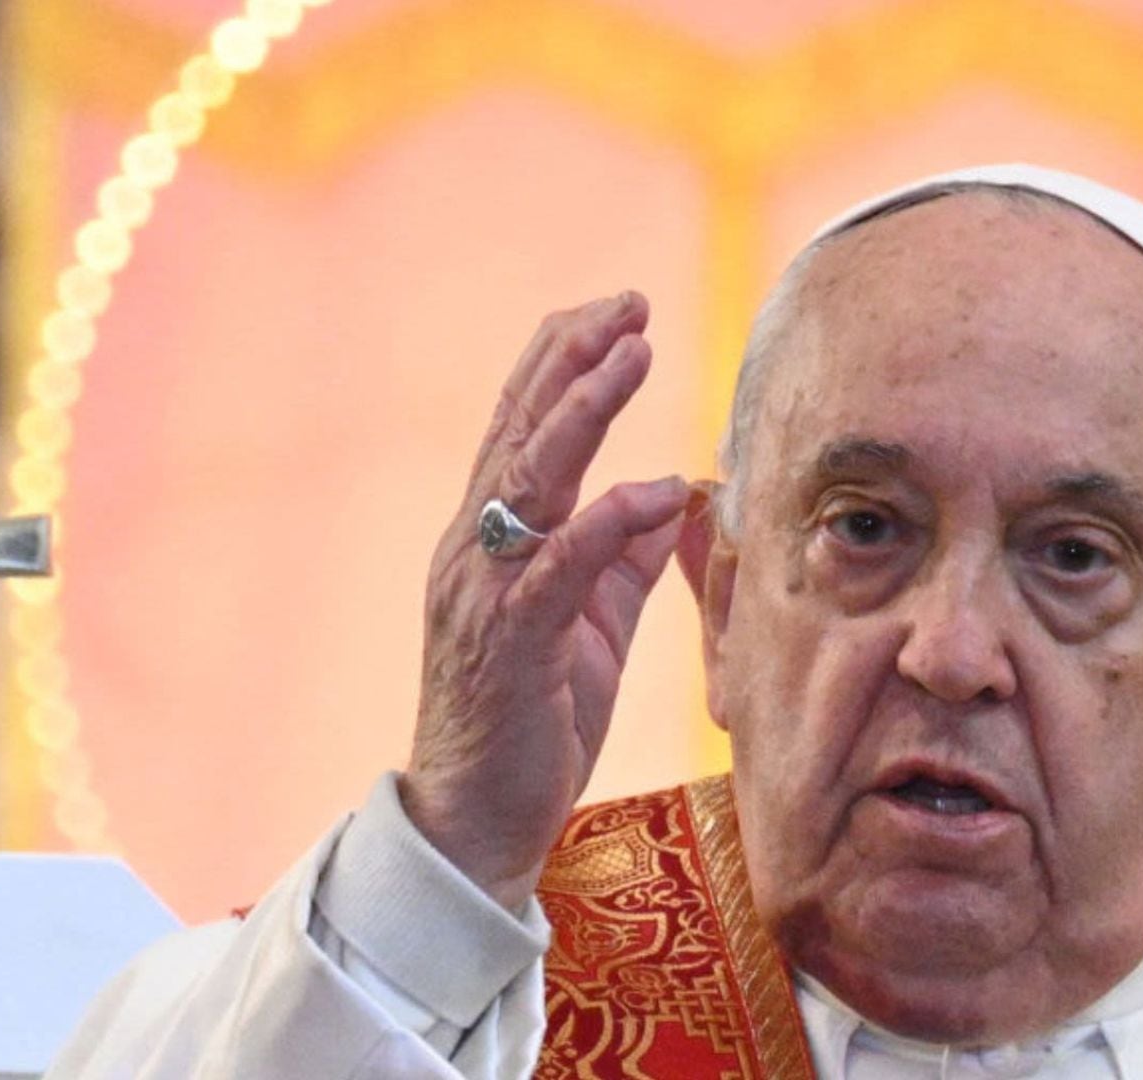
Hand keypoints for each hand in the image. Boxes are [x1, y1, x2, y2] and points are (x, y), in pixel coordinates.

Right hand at [400, 291, 687, 909]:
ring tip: (629, 352)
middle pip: (519, 431)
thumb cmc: (532, 719)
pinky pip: (558, 569)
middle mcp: (473, 551)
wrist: (478, 820)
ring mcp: (484, 594)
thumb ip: (620, 554)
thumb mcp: (589, 621)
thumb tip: (669, 490)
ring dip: (581, 411)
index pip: (520, 428)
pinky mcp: (510, 645)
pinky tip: (650, 486)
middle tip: (625, 305)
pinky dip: (603, 521)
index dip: (564, 363)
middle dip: (572, 360)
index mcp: (488, 540)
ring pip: (528, 481)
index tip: (617, 312)